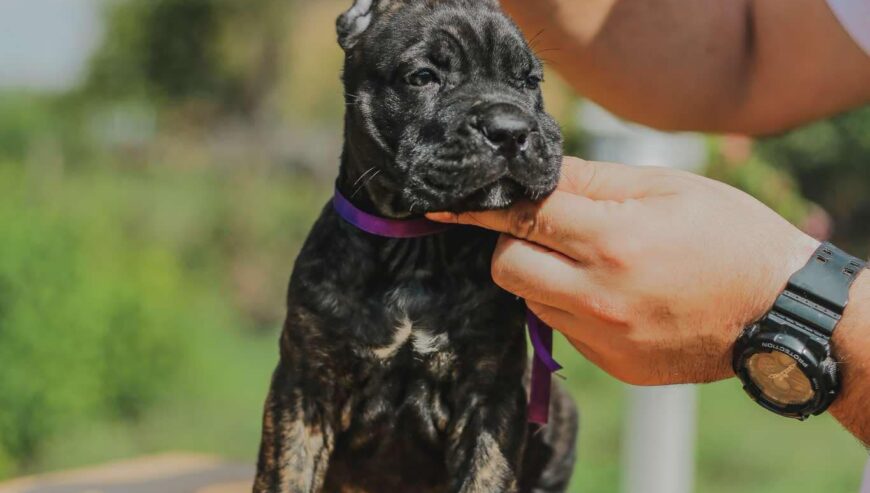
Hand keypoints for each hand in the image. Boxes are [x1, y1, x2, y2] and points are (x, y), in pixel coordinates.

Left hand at [428, 157, 818, 385]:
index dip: (479, 205)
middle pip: (507, 266)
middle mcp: (599, 296)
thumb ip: (592, 180)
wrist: (778, 311)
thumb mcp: (667, 187)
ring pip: (530, 299)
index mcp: (614, 241)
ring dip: (542, 274)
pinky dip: (570, 305)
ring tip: (591, 260)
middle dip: (510, 241)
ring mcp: (604, 338)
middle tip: (544, 227)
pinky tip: (612, 293)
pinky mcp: (612, 364)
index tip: (445, 203)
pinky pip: (563, 328)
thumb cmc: (728, 235)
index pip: (522, 216)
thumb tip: (535, 172)